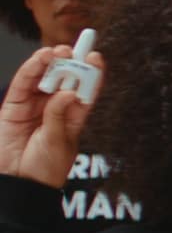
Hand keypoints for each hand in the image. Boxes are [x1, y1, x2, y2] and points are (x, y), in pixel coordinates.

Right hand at [0, 44, 104, 187]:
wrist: (20, 183)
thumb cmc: (45, 168)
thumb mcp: (58, 142)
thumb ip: (59, 116)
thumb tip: (66, 93)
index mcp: (73, 116)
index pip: (84, 90)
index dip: (91, 73)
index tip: (96, 57)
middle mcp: (55, 107)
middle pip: (64, 78)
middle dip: (71, 62)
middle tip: (76, 49)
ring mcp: (34, 105)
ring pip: (43, 76)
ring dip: (51, 61)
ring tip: (59, 51)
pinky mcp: (14, 106)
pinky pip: (22, 83)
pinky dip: (31, 69)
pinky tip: (41, 59)